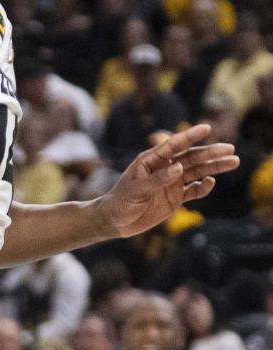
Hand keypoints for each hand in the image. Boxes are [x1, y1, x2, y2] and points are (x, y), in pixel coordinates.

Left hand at [98, 123, 239, 238]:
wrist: (115, 221)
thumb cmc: (120, 201)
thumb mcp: (136, 189)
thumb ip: (157, 179)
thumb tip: (178, 168)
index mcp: (152, 160)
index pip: (174, 145)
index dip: (190, 136)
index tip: (206, 128)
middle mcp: (165, 168)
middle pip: (191, 158)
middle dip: (211, 153)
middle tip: (230, 148)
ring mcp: (172, 182)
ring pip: (197, 172)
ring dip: (214, 167)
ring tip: (233, 161)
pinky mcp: (175, 197)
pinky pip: (193, 190)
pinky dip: (204, 187)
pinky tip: (211, 182)